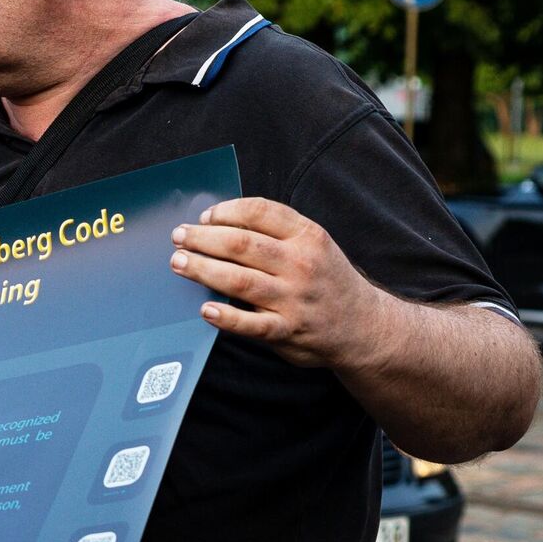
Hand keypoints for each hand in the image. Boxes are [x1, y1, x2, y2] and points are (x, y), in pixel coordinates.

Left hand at [168, 198, 387, 368]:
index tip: (205, 216)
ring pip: (239, 280)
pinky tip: (204, 309)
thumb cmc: (327, 279)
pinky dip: (225, 317)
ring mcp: (293, 299)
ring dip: (202, 269)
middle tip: (178, 236)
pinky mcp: (287, 330)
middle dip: (203, 239)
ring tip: (178, 262)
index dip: (227, 211)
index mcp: (308, 237)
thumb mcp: (315, 246)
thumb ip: (278, 233)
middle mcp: (301, 264)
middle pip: (241, 245)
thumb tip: (221, 222)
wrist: (364, 326)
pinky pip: (250, 324)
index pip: (261, 212)